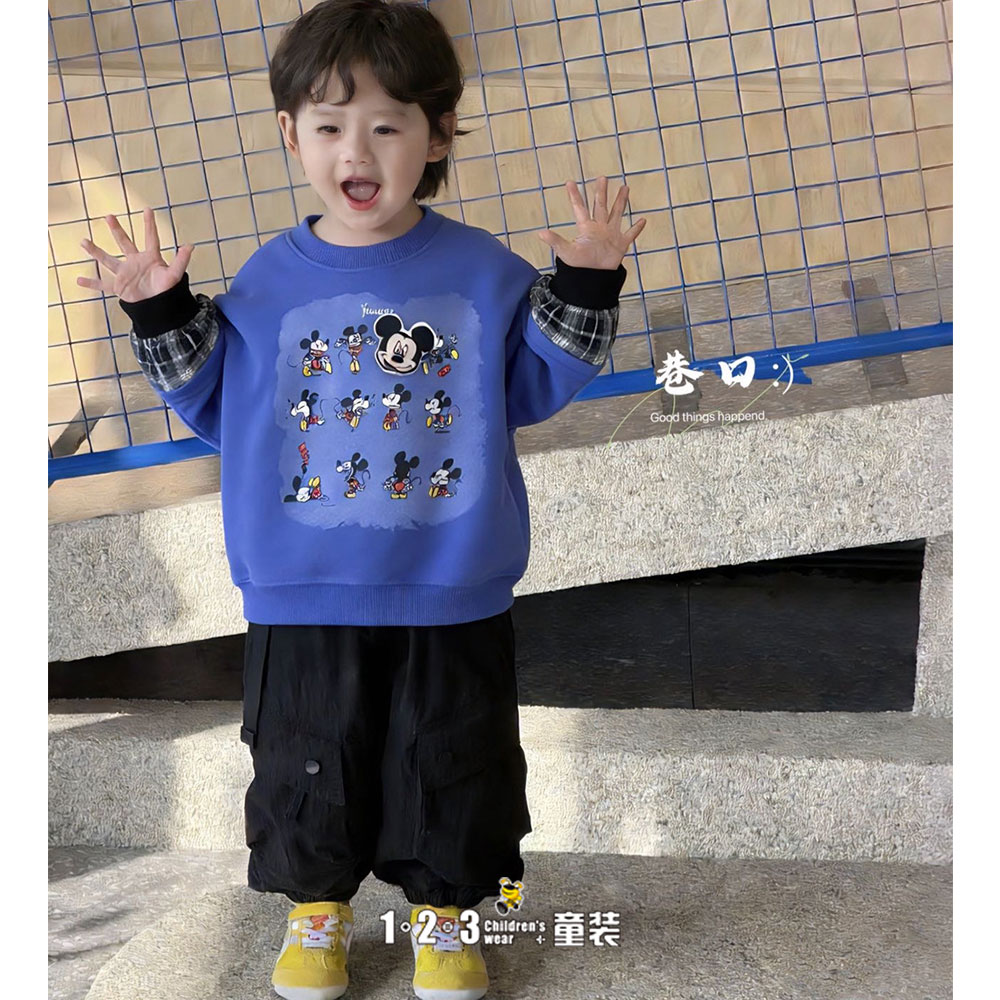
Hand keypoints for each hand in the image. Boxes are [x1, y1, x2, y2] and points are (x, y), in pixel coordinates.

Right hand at [76, 206, 193, 302]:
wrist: (159, 308)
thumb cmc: (167, 291)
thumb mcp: (175, 275)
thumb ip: (181, 260)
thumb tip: (190, 245)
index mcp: (150, 258)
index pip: (150, 238)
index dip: (149, 224)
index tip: (148, 209)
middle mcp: (135, 262)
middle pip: (124, 243)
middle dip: (117, 230)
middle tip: (109, 216)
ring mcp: (125, 274)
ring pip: (108, 260)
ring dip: (96, 252)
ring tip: (83, 241)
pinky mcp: (119, 287)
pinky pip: (103, 284)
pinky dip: (92, 283)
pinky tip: (79, 280)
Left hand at [536, 176, 646, 269]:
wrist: (593, 279)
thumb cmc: (580, 266)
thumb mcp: (566, 252)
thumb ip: (555, 241)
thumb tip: (540, 233)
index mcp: (586, 228)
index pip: (579, 208)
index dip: (574, 196)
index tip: (569, 182)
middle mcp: (599, 228)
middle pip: (601, 205)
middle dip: (601, 192)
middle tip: (602, 177)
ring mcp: (611, 235)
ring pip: (617, 213)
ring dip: (621, 201)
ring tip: (625, 187)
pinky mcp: (621, 244)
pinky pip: (630, 234)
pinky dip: (637, 228)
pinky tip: (643, 220)